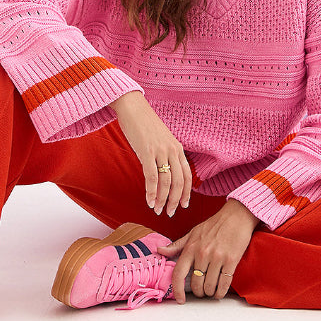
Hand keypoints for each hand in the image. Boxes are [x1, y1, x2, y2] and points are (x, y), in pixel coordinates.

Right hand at [111, 91, 191, 216]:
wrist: (133, 108)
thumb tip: (165, 172)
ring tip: (158, 210)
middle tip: (170, 213)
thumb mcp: (161, 140)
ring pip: (166, 182)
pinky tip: (149, 200)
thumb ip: (165, 155)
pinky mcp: (147, 152)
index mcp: (178, 148)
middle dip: (175, 200)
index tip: (184, 205)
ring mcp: (160, 151)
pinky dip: (151, 191)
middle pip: (179, 182)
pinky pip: (152, 177)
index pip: (187, 176)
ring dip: (163, 199)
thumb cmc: (145, 125)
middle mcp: (172, 150)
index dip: (186, 192)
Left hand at [158, 199, 257, 301]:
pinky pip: (224, 283)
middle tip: (201, 292)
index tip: (180, 299)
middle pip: (196, 284)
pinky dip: (221, 292)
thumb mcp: (193, 233)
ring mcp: (217, 257)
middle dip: (198, 292)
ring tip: (211, 291)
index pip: (179, 273)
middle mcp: (202, 253)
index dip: (177, 289)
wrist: (236, 216)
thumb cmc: (214, 225)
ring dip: (210, 293)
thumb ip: (177, 245)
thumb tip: (160, 251)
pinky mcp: (231, 260)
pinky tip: (220, 292)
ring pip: (210, 286)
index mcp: (191, 247)